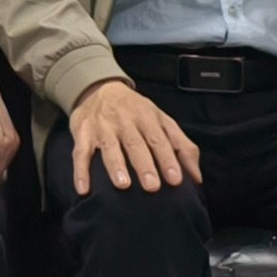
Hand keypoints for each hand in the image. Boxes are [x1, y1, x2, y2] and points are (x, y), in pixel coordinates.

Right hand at [66, 78, 201, 196]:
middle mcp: (125, 121)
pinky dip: (80, 171)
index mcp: (147, 118)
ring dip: (115, 165)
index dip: (167, 159)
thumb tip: (196, 178)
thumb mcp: (162, 121)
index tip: (176, 179)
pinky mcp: (83, 133)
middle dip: (144, 164)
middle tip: (152, 186)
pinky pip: (80, 153)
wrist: (100, 87)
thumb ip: (182, 146)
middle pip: (135, 144)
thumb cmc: (137, 111)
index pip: (159, 139)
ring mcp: (102, 127)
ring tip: (123, 185)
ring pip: (109, 147)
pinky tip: (83, 189)